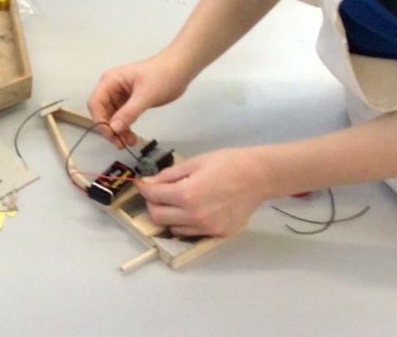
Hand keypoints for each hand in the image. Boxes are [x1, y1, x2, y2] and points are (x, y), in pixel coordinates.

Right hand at [87, 51, 192, 148]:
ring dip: (117, 130)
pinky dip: (125, 127)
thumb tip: (113, 129)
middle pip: (101, 111)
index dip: (99, 120)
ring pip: (111, 116)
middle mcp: (112, 87)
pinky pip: (121, 116)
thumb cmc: (162, 77)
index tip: (111, 136)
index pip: (96, 102)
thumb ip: (129, 113)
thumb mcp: (146, 96)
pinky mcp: (130, 100)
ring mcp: (120, 94)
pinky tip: (132, 136)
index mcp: (111, 80)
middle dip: (109, 128)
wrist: (180, 68)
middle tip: (120, 144)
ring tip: (130, 142)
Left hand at [136, 148, 269, 237]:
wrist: (257, 176)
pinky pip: (192, 233)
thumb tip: (150, 182)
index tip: (139, 183)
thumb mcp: (193, 163)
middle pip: (158, 218)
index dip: (143, 188)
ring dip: (167, 215)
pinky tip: (190, 210)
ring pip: (174, 228)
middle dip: (151, 204)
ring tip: (173, 201)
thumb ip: (169, 175)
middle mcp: (195, 216)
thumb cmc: (225, 163)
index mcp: (187, 195)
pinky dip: (184, 223)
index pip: (154, 197)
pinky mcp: (218, 234)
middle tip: (154, 192)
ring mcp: (208, 228)